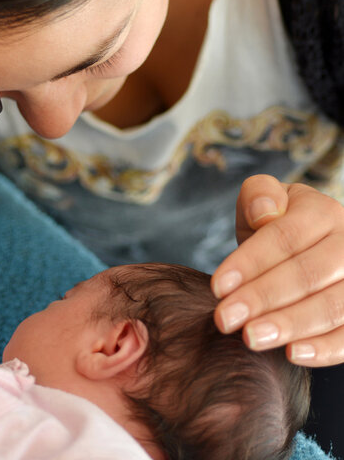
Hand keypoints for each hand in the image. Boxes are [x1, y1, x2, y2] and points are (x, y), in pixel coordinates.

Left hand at [212, 174, 343, 366]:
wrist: (303, 247)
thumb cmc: (273, 224)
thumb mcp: (261, 201)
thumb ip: (259, 195)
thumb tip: (265, 213)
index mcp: (322, 211)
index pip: (285, 237)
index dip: (250, 263)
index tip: (217, 287)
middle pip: (307, 273)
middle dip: (262, 298)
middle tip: (225, 319)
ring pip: (333, 306)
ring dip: (290, 325)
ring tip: (251, 338)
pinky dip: (325, 348)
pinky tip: (292, 354)